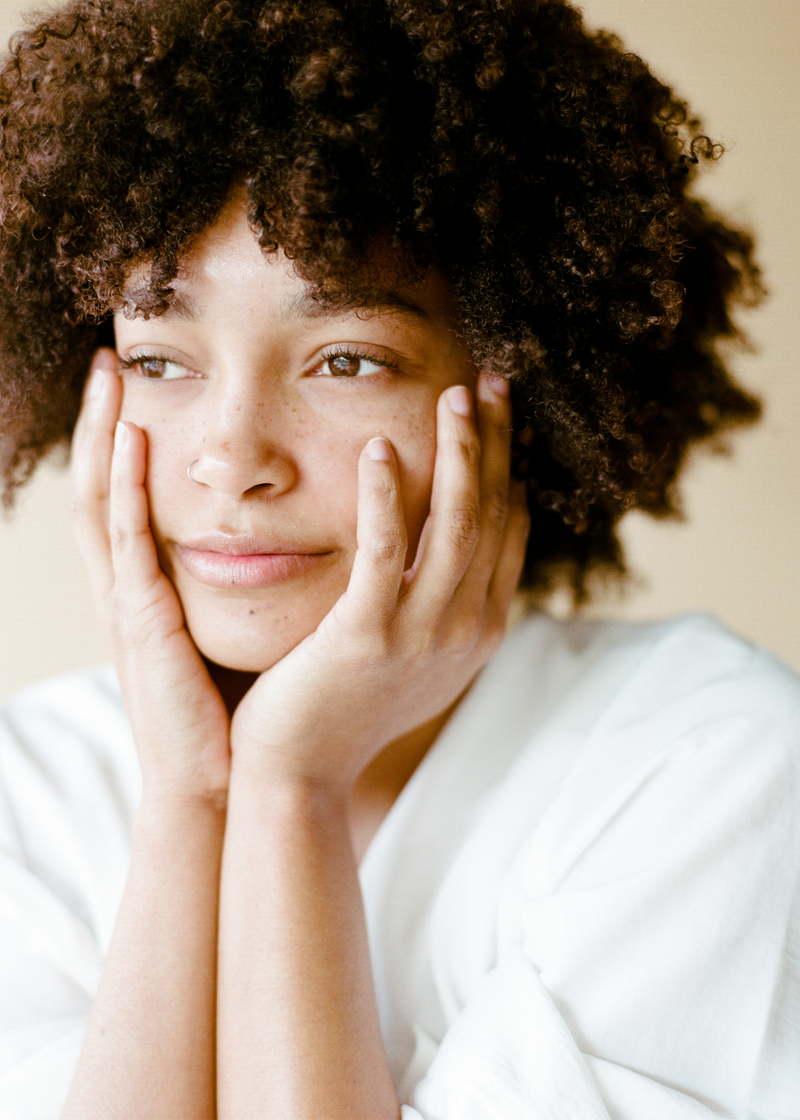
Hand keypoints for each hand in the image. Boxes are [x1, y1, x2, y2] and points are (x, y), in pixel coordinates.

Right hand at [70, 349, 230, 804]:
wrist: (223, 781)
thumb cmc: (236, 709)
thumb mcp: (238, 633)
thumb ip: (249, 585)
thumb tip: (297, 539)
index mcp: (152, 590)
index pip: (129, 500)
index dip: (127, 444)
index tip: (139, 387)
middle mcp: (130, 589)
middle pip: (104, 486)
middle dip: (101, 422)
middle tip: (109, 360)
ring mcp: (129, 605)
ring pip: (103, 503)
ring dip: (103, 437)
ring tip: (109, 377)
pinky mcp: (143, 624)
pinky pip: (128, 543)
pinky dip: (126, 489)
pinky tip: (134, 441)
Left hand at [230, 372, 529, 792]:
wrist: (301, 771)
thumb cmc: (348, 707)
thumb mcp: (415, 658)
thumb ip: (443, 606)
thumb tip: (459, 558)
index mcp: (479, 630)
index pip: (507, 531)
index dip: (507, 468)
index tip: (501, 416)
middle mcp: (465, 630)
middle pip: (491, 517)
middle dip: (493, 444)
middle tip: (489, 381)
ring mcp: (421, 635)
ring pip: (455, 526)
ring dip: (458, 455)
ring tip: (452, 396)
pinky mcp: (366, 636)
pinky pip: (385, 552)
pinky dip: (388, 497)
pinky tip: (381, 449)